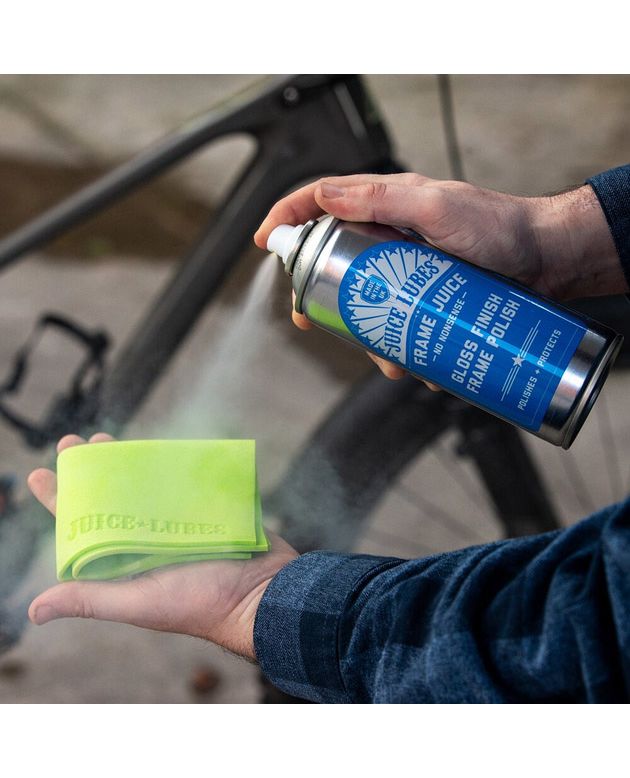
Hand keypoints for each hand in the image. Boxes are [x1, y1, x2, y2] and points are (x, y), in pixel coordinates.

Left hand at [27, 433, 297, 659]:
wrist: (263, 593)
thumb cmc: (201, 603)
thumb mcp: (140, 602)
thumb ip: (91, 599)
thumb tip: (33, 609)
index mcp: (124, 562)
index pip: (83, 527)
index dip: (60, 500)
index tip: (41, 473)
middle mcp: (146, 541)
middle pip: (110, 499)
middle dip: (90, 470)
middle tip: (75, 441)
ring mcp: (176, 523)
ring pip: (143, 487)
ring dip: (123, 462)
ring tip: (104, 439)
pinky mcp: (204, 510)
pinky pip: (179, 483)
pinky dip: (166, 465)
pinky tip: (152, 447)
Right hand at [255, 173, 625, 380]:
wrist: (549, 261)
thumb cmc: (501, 227)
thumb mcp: (438, 206)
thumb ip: (382, 197)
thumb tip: (325, 197)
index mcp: (387, 204)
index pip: (323, 202)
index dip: (288, 219)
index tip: (264, 243)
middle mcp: (391, 235)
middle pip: (334, 260)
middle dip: (318, 294)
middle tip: (309, 318)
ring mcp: (407, 269)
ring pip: (364, 301)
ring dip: (364, 334)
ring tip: (387, 359)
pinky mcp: (425, 298)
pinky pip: (396, 323)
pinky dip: (397, 347)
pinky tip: (414, 363)